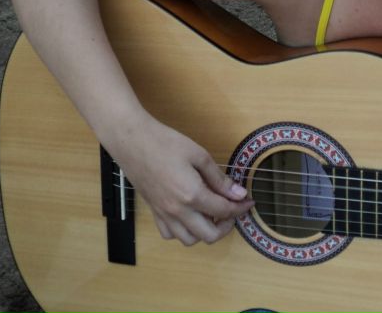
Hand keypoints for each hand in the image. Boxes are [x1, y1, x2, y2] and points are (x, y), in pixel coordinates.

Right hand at [109, 115, 252, 245]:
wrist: (132, 140)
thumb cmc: (165, 142)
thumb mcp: (199, 155)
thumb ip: (220, 179)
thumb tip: (239, 193)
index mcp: (191, 194)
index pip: (224, 211)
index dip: (241, 208)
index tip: (249, 201)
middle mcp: (177, 210)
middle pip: (209, 236)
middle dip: (226, 226)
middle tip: (232, 210)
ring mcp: (163, 213)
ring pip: (188, 240)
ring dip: (205, 232)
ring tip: (211, 214)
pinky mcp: (153, 211)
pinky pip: (170, 234)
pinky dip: (183, 231)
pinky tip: (190, 215)